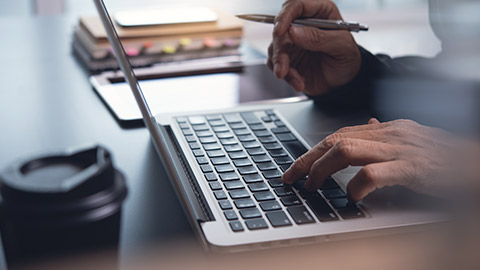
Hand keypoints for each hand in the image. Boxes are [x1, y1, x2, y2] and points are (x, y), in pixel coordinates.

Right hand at [268, 0, 360, 95]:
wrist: (343, 82)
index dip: (285, 16)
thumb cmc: (347, 59)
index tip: (280, 31)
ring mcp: (292, 41)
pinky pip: (276, 63)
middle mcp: (303, 24)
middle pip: (280, 28)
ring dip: (281, 65)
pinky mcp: (287, 57)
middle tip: (283, 67)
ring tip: (297, 80)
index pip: (296, 5)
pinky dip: (286, 75)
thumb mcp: (342, 47)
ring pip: (275, 47)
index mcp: (320, 12)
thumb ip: (319, 38)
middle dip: (280, 50)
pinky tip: (299, 83)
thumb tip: (293, 32)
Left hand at [282, 118, 458, 200]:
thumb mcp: (411, 137)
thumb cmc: (444, 154)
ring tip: (314, 186)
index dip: (313, 150)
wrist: (476, 161)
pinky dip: (356, 186)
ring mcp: (399, 149)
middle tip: (292, 177)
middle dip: (308, 159)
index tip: (296, 166)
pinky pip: (374, 173)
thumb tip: (365, 125)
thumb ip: (385, 134)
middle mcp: (388, 134)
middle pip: (336, 139)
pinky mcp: (412, 168)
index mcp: (386, 128)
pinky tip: (352, 196)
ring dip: (323, 169)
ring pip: (346, 150)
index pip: (339, 134)